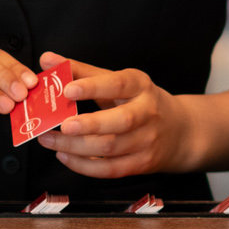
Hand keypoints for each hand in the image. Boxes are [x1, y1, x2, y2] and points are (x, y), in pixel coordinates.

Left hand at [39, 53, 190, 178]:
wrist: (180, 131)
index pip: (118, 84)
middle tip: (62, 125)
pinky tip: (65, 156)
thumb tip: (47, 60)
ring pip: (110, 147)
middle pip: (120, 121)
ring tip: (49, 140)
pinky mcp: (141, 163)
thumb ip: (82, 71)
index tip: (67, 89)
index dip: (92, 87)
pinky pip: (110, 169)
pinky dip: (84, 166)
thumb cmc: (139, 102)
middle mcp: (147, 113)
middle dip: (89, 124)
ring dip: (76, 147)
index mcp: (140, 86)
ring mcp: (147, 141)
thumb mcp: (118, 82)